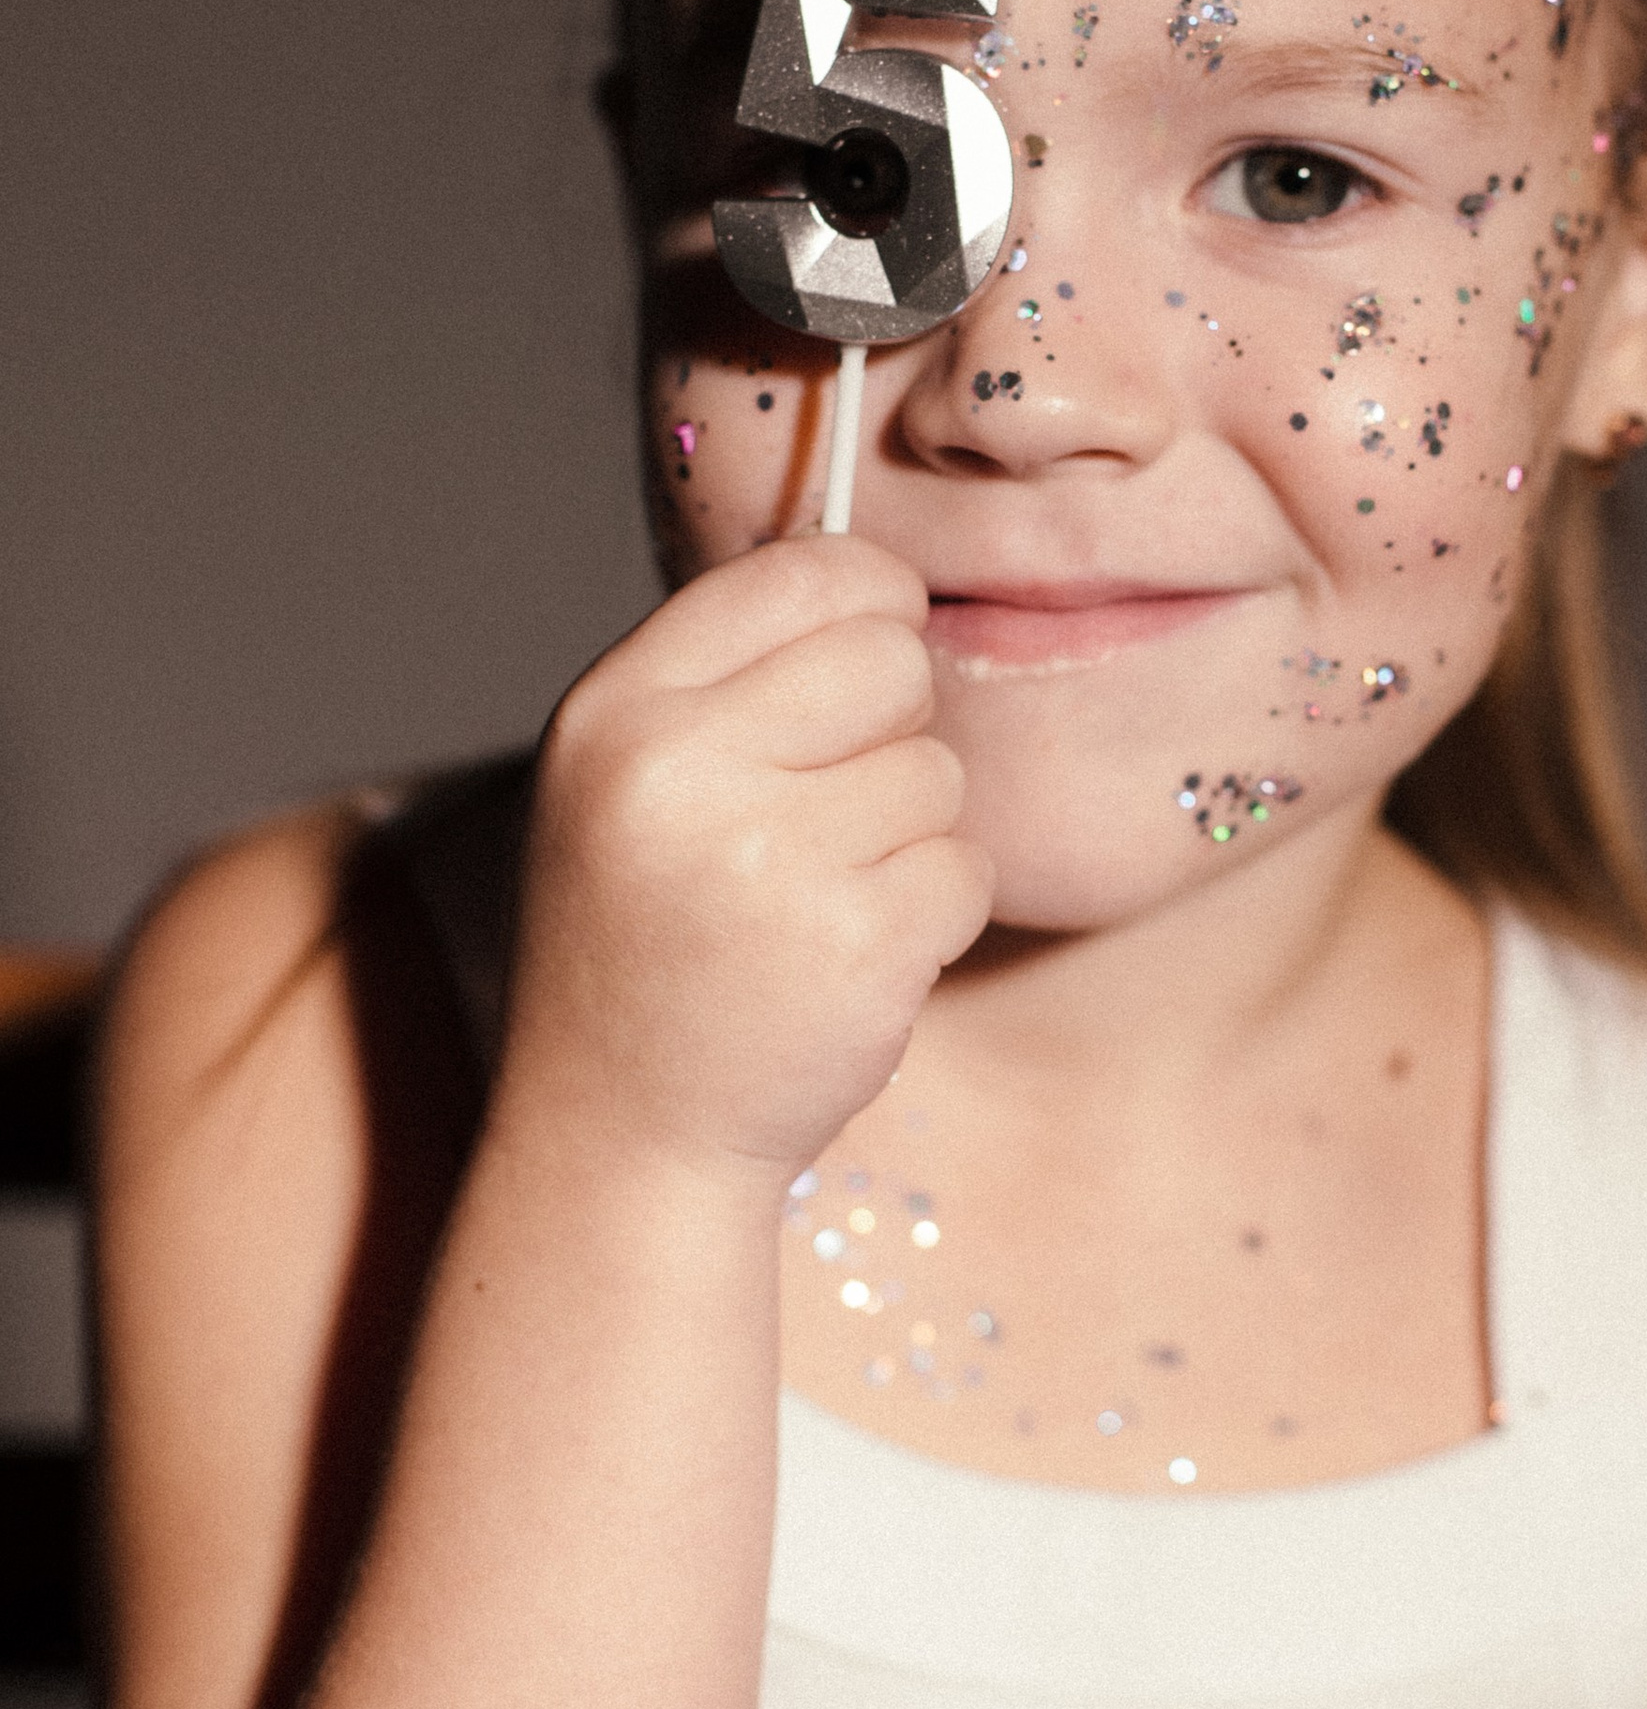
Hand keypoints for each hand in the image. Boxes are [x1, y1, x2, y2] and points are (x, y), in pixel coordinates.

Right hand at [501, 537, 991, 1182]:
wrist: (621, 1138)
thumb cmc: (646, 944)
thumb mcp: (629, 782)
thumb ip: (730, 675)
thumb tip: (873, 570)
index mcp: (617, 711)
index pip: (796, 572)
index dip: (864, 599)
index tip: (873, 636)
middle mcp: (679, 769)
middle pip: (888, 659)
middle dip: (893, 726)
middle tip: (829, 810)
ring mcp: (769, 858)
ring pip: (938, 771)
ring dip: (909, 836)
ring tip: (815, 903)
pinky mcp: (858, 942)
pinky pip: (966, 867)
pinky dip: (933, 915)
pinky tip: (850, 958)